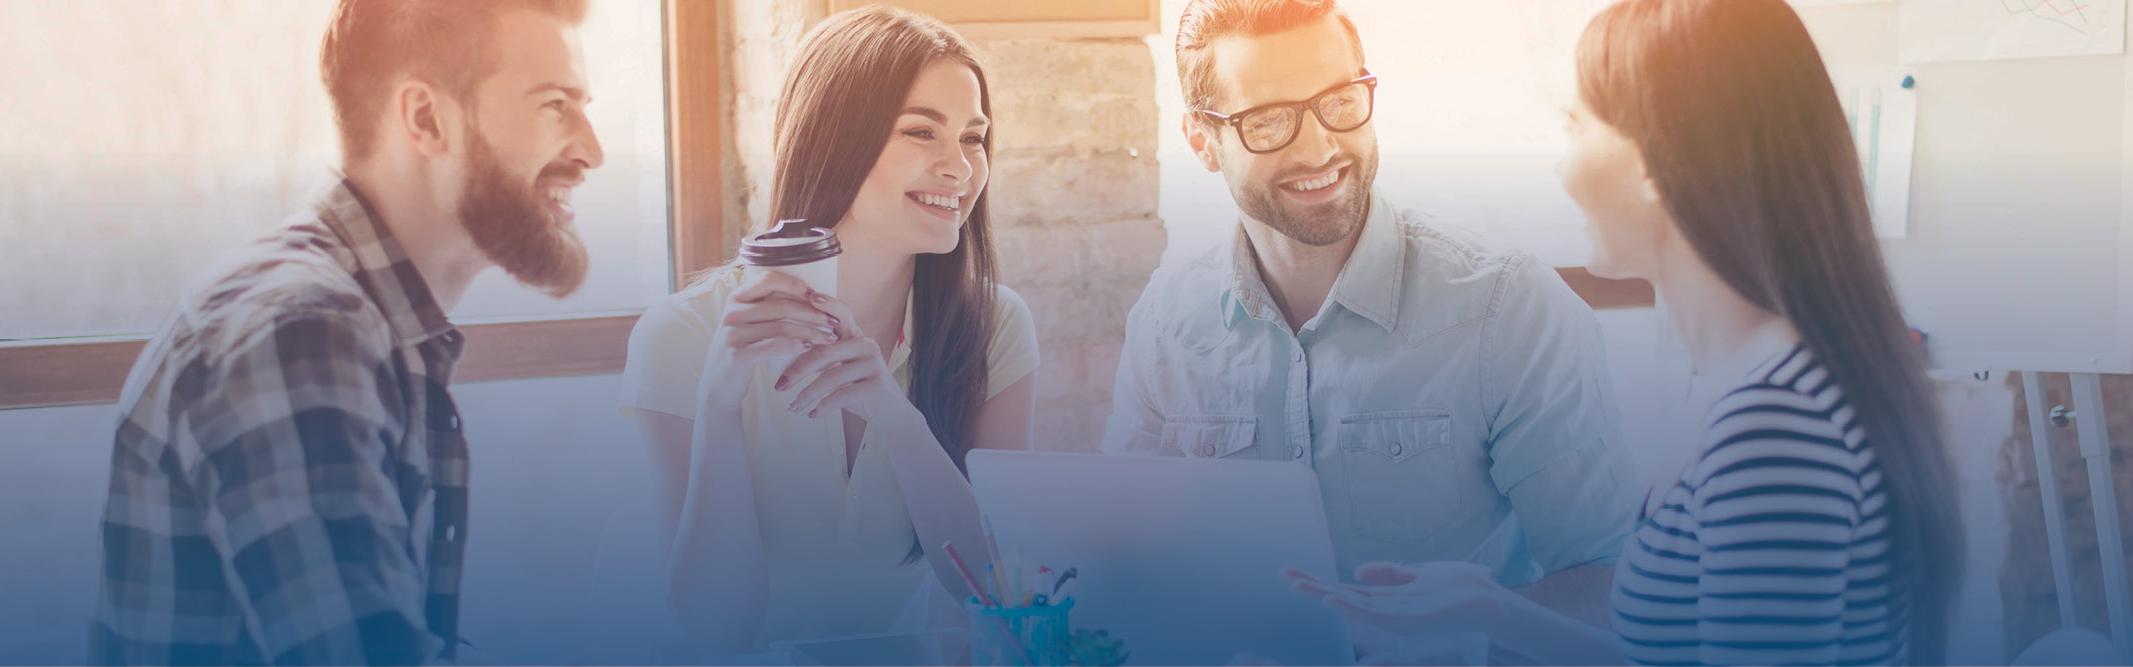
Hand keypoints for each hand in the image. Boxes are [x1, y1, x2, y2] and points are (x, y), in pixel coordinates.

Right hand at [698, 269, 838, 414]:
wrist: (719, 383)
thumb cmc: (742, 349)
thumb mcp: (747, 324)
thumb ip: (766, 308)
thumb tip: (807, 292)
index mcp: (736, 299)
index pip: (768, 279)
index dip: (795, 284)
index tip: (817, 296)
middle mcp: (732, 313)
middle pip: (781, 305)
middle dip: (813, 313)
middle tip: (834, 322)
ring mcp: (733, 334)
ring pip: (782, 327)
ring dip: (812, 332)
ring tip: (830, 338)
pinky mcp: (737, 356)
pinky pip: (773, 346)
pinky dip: (796, 346)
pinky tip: (811, 348)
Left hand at [774, 291, 910, 421]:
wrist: (891, 415)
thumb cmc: (858, 389)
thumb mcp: (841, 369)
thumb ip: (822, 357)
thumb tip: (781, 350)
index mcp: (856, 337)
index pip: (841, 315)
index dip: (827, 304)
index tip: (809, 297)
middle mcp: (867, 345)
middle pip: (825, 351)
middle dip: (798, 371)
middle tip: (779, 386)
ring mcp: (874, 364)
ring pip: (832, 377)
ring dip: (807, 395)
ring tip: (793, 407)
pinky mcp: (878, 385)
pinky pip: (842, 395)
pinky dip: (823, 407)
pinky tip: (811, 415)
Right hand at [1284, 561, 1508, 637]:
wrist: (1487, 602)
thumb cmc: (1458, 589)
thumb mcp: (1418, 574)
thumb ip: (1388, 573)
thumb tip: (1355, 569)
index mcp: (1387, 600)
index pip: (1345, 590)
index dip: (1318, 581)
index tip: (1291, 571)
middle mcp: (1386, 612)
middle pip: (1342, 598)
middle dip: (1313, 587)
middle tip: (1284, 575)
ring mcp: (1396, 618)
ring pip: (1352, 606)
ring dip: (1325, 595)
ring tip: (1299, 585)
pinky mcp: (1407, 621)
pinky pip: (1373, 615)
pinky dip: (1349, 607)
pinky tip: (1331, 600)